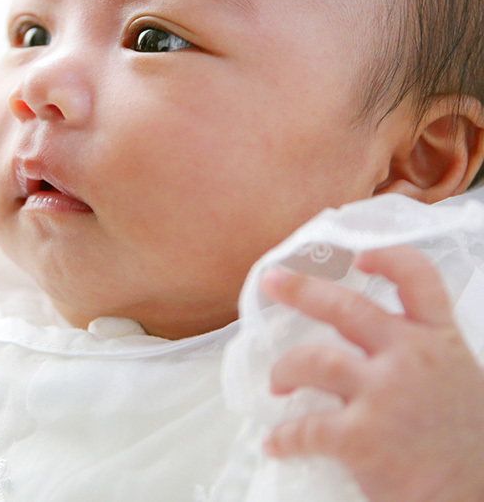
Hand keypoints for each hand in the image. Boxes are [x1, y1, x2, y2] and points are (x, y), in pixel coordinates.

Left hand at [262, 246, 483, 501]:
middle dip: (300, 289)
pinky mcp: (362, 437)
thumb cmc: (468, 443)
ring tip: (276, 382)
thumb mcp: (456, 376)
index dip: (386, 257)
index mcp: (437, 338)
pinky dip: (285, 437)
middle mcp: (409, 356)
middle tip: (271, 281)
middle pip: (344, 306)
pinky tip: (275, 443)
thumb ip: (421, 352)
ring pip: (313, 359)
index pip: (417, 277)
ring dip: (285, 368)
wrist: (478, 496)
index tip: (358, 256)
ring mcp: (384, 394)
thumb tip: (373, 343)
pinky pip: (307, 429)